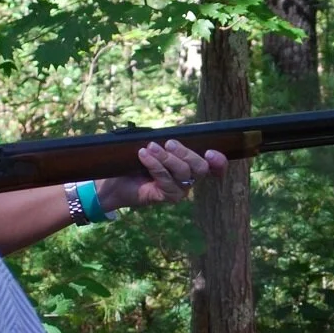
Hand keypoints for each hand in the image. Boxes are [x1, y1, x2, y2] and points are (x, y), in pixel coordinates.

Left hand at [101, 140, 229, 210]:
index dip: (219, 162)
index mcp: (191, 165)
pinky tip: (144, 155)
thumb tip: (172, 135)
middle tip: (170, 143)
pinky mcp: (166, 197)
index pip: (215, 168)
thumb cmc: (136, 160)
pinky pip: (165, 180)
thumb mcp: (155, 146)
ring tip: (150, 147)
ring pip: (183, 172)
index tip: (210, 152)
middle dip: (186, 153)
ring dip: (166, 157)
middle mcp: (190, 179)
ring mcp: (179, 190)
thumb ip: (168, 142)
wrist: (115, 180)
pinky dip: (154, 164)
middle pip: (201, 168)